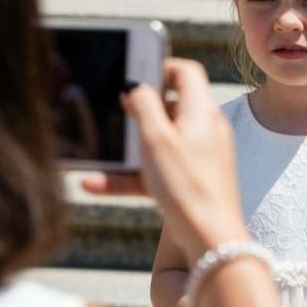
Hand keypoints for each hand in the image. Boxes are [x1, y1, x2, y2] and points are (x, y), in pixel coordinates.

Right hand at [82, 59, 248, 262]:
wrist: (212, 239)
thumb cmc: (187, 186)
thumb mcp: (156, 138)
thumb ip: (144, 105)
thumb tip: (137, 87)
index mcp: (202, 111)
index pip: (187, 72)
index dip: (159, 67)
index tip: (133, 73)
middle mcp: (207, 130)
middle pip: (170, 107)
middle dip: (138, 111)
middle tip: (113, 115)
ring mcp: (202, 156)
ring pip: (159, 143)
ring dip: (128, 149)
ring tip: (98, 156)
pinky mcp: (194, 180)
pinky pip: (158, 170)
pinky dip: (132, 175)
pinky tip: (95, 184)